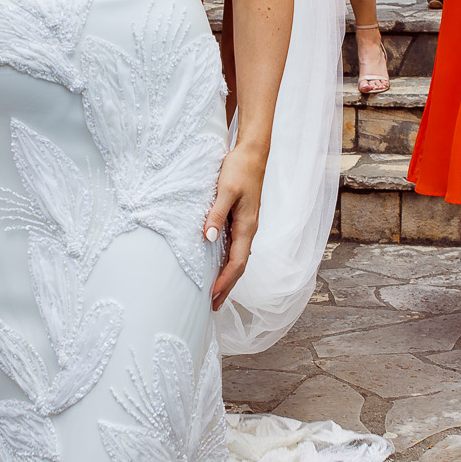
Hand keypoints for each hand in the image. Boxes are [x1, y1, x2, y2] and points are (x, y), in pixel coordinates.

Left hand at [205, 141, 264, 310]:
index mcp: (247, 226)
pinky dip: (227, 263)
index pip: (237, 263)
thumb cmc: (239, 170)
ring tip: (215, 293)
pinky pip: (235, 248)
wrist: (252, 154)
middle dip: (227, 287)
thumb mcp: (225, 190)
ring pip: (238, 258)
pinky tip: (218, 266)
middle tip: (212, 307)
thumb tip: (208, 238)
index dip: (225, 282)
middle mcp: (248, 230)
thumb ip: (216, 214)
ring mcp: (246, 226)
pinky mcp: (241, 220)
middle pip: (239, 266)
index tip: (211, 296)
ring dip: (227, 277)